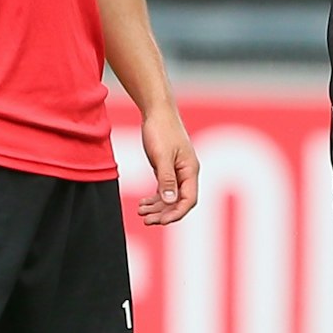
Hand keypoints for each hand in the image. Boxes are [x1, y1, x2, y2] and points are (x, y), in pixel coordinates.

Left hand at [136, 108, 198, 225]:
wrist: (157, 110)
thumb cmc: (161, 130)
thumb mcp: (162, 156)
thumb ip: (167, 179)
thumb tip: (171, 201)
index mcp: (190, 170)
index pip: (189, 200)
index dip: (176, 213)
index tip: (160, 221)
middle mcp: (187, 173)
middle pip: (179, 201)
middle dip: (164, 213)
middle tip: (146, 220)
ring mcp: (178, 171)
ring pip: (171, 197)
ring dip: (157, 207)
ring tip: (141, 212)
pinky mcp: (168, 167)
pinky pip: (165, 189)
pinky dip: (155, 198)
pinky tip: (144, 203)